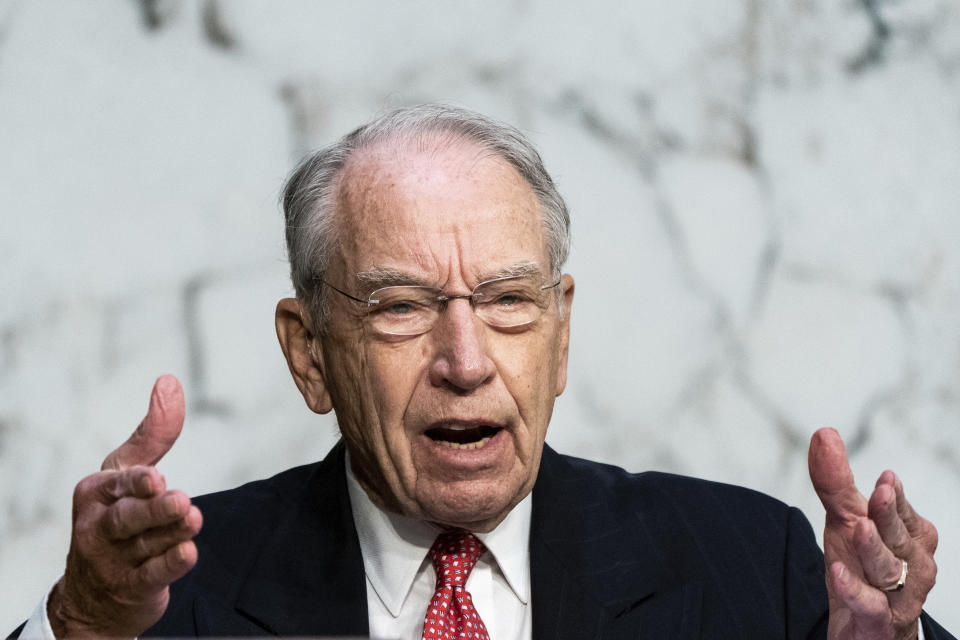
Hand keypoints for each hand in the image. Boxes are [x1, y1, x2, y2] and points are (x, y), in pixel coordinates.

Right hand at [47, 375, 202, 638]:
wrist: (94, 593)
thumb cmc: (116, 514)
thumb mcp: (127, 472)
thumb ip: (153, 432)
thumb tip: (169, 381)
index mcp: (95, 492)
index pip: (118, 484)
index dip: (137, 483)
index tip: (156, 478)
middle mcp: (99, 527)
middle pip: (128, 518)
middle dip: (154, 510)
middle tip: (182, 501)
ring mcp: (112, 561)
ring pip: (145, 545)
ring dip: (170, 533)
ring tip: (193, 519)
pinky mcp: (131, 587)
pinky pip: (152, 575)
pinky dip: (170, 564)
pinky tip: (189, 553)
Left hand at [809, 427, 938, 639]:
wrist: (866, 629)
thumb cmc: (864, 568)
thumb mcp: (846, 521)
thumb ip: (836, 482)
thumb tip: (824, 433)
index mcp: (911, 535)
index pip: (899, 510)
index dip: (892, 495)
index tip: (885, 477)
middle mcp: (912, 564)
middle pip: (898, 536)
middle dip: (890, 514)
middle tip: (881, 491)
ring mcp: (899, 595)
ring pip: (888, 568)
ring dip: (874, 548)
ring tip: (859, 527)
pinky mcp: (879, 621)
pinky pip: (870, 604)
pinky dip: (853, 589)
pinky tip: (837, 572)